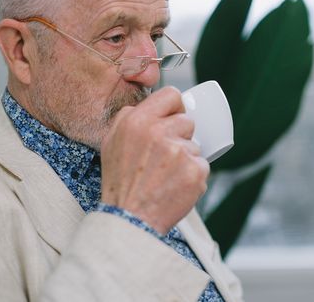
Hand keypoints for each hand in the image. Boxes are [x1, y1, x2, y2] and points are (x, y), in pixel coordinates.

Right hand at [100, 86, 209, 234]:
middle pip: (187, 121)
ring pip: (195, 145)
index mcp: (138, 121)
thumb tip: (152, 107)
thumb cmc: (121, 182)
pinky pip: (202, 165)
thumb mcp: (111, 141)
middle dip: (179, 136)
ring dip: (186, 158)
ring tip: (166, 175)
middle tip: (164, 156)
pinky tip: (175, 185)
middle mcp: (159, 133)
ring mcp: (180, 152)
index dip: (175, 107)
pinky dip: (192, 176)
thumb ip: (130, 117)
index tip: (173, 118)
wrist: (130, 219)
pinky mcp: (195, 172)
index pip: (172, 94)